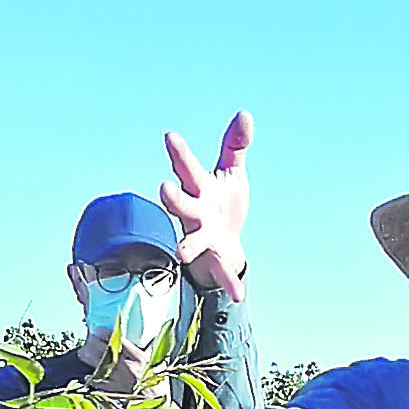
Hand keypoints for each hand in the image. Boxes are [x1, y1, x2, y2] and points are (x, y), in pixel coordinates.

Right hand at [161, 111, 251, 301]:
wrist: (225, 245)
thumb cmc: (222, 205)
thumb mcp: (231, 173)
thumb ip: (235, 145)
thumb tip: (245, 114)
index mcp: (199, 190)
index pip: (187, 168)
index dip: (179, 153)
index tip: (169, 136)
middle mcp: (196, 214)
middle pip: (183, 205)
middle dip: (174, 199)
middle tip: (163, 188)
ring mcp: (204, 238)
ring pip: (193, 240)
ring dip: (187, 244)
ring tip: (180, 252)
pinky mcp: (217, 259)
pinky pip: (223, 272)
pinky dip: (230, 283)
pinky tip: (240, 294)